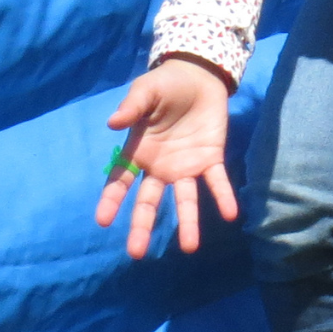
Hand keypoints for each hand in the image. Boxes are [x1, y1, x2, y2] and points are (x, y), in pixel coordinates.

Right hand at [94, 56, 238, 259]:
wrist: (198, 77)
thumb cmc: (164, 86)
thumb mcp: (145, 92)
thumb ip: (132, 108)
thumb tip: (113, 123)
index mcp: (138, 152)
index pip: (120, 181)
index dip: (111, 200)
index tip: (102, 221)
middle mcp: (160, 167)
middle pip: (149, 201)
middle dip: (142, 226)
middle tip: (136, 253)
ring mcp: (186, 166)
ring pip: (185, 200)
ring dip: (188, 223)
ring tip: (189, 248)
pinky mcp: (211, 159)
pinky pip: (217, 182)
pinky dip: (224, 197)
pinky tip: (230, 215)